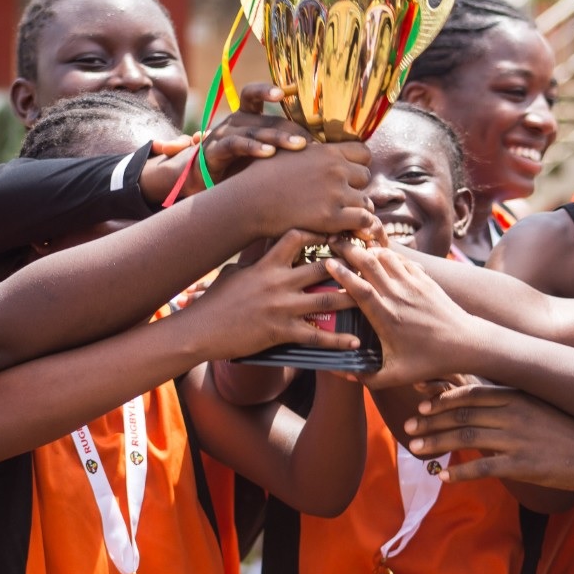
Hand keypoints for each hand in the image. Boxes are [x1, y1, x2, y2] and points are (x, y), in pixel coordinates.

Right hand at [187, 230, 360, 361]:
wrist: (200, 329)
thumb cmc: (214, 302)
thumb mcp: (233, 273)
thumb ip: (255, 264)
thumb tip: (266, 255)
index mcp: (266, 265)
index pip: (297, 237)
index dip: (319, 232)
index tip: (337, 232)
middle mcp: (278, 282)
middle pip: (321, 268)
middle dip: (347, 264)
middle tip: (368, 263)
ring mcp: (281, 307)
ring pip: (326, 299)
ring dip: (352, 298)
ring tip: (373, 297)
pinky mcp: (281, 331)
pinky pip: (316, 336)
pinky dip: (338, 339)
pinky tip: (355, 341)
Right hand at [201, 82, 313, 181]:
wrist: (199, 181)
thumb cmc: (236, 165)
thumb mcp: (259, 150)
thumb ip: (282, 144)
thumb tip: (317, 143)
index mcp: (245, 116)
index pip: (254, 94)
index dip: (270, 89)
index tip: (293, 88)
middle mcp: (234, 121)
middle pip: (265, 119)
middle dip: (291, 128)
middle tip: (313, 139)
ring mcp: (222, 134)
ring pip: (254, 131)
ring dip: (278, 138)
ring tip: (300, 145)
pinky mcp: (214, 151)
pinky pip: (235, 145)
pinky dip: (252, 148)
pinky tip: (269, 153)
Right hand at [234, 141, 377, 240]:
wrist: (248, 202)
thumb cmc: (262, 177)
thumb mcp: (287, 152)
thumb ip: (311, 151)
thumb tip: (318, 147)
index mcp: (327, 151)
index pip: (363, 153)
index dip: (357, 165)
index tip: (347, 177)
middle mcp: (335, 169)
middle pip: (366, 177)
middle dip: (356, 188)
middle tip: (341, 199)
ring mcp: (335, 193)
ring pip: (367, 201)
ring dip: (356, 209)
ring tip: (342, 216)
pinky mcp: (331, 217)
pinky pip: (363, 220)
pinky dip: (358, 225)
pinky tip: (345, 228)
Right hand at [325, 239, 481, 386]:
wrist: (466, 343)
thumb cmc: (430, 362)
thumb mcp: (394, 377)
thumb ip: (365, 377)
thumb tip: (339, 372)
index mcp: (386, 317)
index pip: (359, 287)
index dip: (341, 272)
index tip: (327, 262)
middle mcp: (398, 296)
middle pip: (369, 263)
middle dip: (350, 250)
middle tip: (335, 244)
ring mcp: (413, 284)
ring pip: (387, 256)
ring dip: (369, 249)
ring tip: (355, 247)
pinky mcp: (426, 280)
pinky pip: (403, 260)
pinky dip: (389, 254)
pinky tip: (381, 256)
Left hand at [403, 383, 573, 491]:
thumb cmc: (565, 429)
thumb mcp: (537, 405)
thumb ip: (508, 402)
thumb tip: (479, 401)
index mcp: (515, 396)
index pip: (469, 393)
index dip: (442, 397)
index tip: (421, 403)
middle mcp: (513, 414)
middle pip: (461, 414)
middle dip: (431, 420)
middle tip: (408, 426)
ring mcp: (517, 439)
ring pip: (466, 438)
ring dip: (437, 443)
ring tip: (416, 449)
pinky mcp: (521, 465)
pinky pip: (483, 468)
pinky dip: (460, 472)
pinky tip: (443, 476)